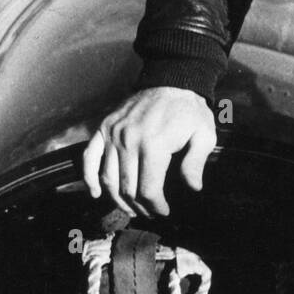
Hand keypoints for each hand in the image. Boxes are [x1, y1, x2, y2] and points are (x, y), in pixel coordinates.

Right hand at [82, 87, 216, 216]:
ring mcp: (113, 134)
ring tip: (131, 208)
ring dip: (118, 199)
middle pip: (127, 188)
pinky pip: (90, 157)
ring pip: (109, 178)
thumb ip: (196, 162)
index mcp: (154, 145)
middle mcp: (129, 140)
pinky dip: (89, 178)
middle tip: (149, 213)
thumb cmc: (190, 110)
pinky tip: (96, 194)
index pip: (148, 189)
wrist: (172, 80)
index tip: (163, 212)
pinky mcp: (104, 128)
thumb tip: (193, 187)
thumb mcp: (204, 134)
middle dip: (139, 207)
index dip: (155, 206)